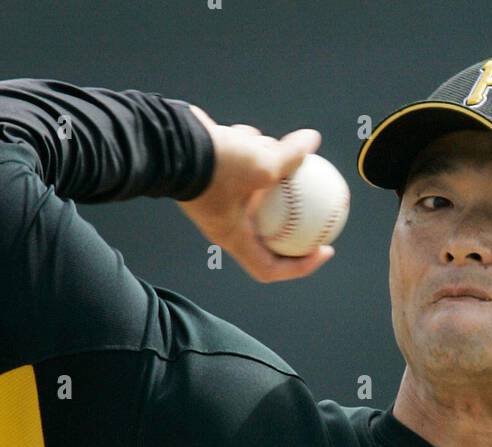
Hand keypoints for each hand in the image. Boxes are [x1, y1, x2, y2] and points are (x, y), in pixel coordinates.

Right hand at [179, 104, 334, 282]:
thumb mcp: (261, 164)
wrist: (167, 140)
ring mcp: (216, 199)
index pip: (270, 268)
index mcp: (234, 237)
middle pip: (266, 229)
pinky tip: (252, 134)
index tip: (324, 249)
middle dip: (290, 214)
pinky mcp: (209, 176)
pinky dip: (245, 153)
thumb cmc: (213, 164)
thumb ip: (290, 157)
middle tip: (314, 202)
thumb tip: (312, 141)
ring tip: (275, 152)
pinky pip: (235, 169)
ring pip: (251, 192)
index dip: (301, 266)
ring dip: (266, 172)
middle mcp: (225, 223)